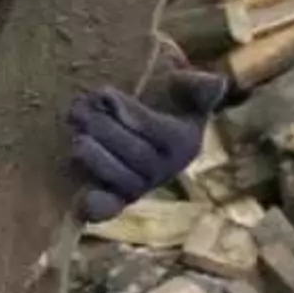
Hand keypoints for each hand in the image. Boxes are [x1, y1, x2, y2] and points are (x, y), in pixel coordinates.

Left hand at [67, 69, 228, 222]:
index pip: (160, 132)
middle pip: (137, 156)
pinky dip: (97, 207)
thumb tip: (218, 83)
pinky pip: (110, 208)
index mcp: (186, 142)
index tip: (104, 93)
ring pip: (122, 180)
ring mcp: (140, 187)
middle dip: (105, 131)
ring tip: (76, 137)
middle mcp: (166, 170)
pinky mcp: (116, 198)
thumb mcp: (181, 84)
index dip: (132, 114)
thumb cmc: (162, 94)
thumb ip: (197, 85)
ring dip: (96, 159)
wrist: (141, 110)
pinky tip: (81, 201)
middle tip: (77, 109)